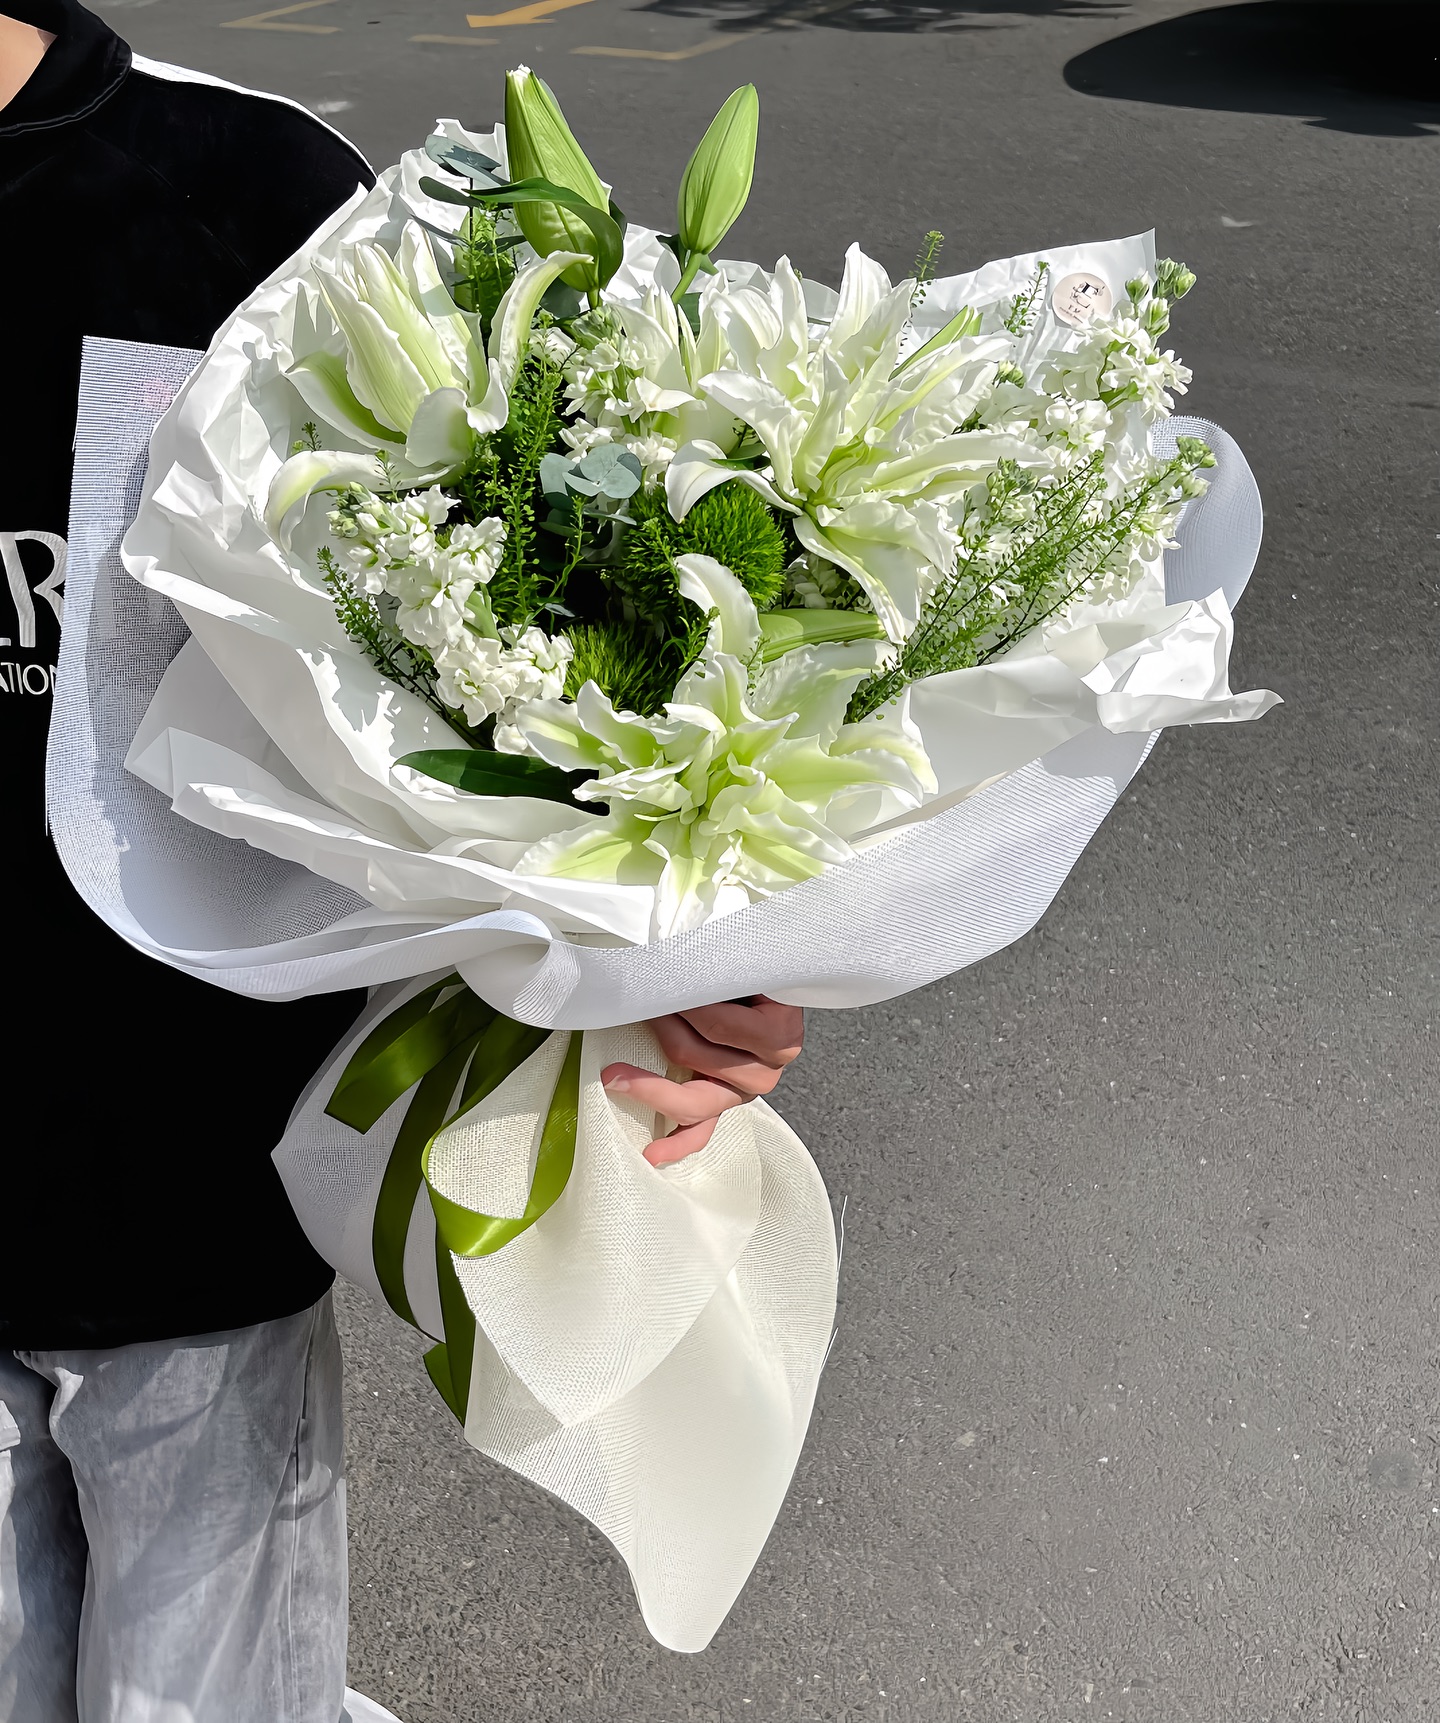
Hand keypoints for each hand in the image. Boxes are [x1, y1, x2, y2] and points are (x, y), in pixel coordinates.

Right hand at [600, 996, 804, 1166]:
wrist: (758, 949)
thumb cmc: (716, 984)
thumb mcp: (682, 1026)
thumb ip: (665, 1050)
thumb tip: (613, 1075)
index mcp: (727, 1087)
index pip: (701, 1128)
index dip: (674, 1145)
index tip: (648, 1157)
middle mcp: (751, 1084)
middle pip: (694, 1103)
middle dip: (649, 1087)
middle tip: (614, 1073)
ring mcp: (771, 1065)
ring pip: (696, 1054)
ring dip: (671, 1021)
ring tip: (669, 992)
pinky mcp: (782, 1037)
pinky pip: (721, 1027)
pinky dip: (696, 1006)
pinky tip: (688, 995)